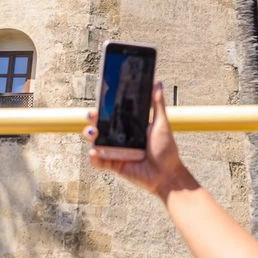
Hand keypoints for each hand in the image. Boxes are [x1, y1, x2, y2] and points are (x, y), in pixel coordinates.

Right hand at [84, 82, 190, 198]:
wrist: (167, 175)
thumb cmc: (167, 150)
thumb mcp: (162, 124)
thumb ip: (157, 105)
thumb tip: (157, 82)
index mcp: (131, 127)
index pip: (114, 114)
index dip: (105, 108)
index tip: (100, 100)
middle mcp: (121, 138)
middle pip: (102, 126)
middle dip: (93, 120)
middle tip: (92, 116)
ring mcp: (116, 152)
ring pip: (97, 142)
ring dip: (90, 136)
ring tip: (92, 134)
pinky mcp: (114, 165)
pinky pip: (99, 161)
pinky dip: (93, 158)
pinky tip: (94, 153)